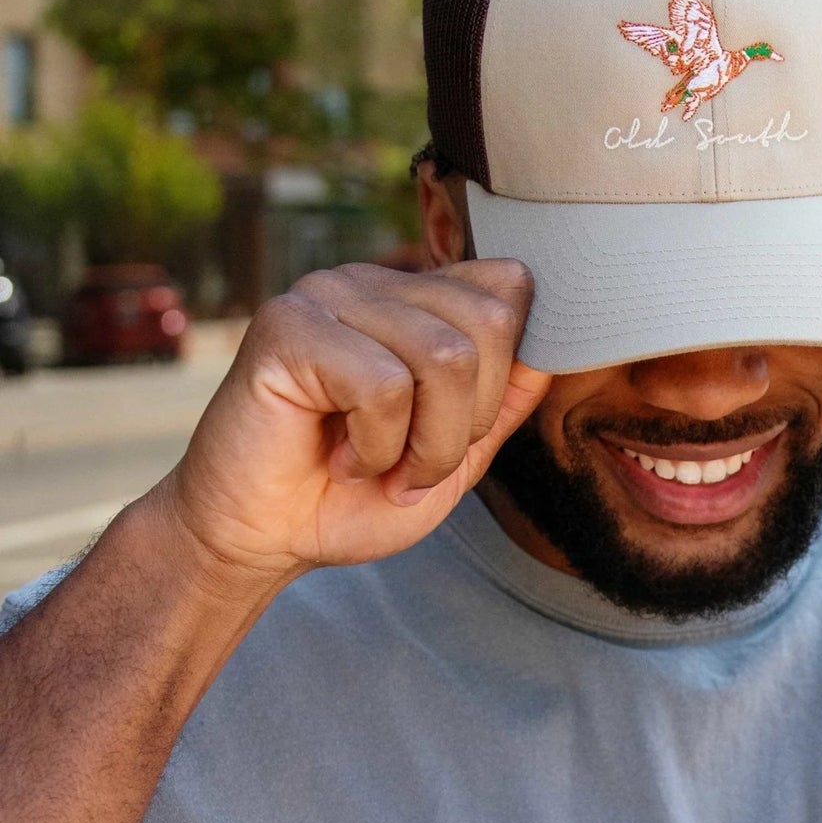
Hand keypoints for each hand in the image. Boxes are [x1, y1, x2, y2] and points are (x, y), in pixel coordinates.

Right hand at [157, 260, 548, 584]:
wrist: (259, 540)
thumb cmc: (352, 497)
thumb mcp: (457, 455)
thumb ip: (506, 400)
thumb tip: (562, 349)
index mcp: (417, 299)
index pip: (510, 286)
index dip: (508, 370)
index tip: (462, 428)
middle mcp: (375, 282)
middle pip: (489, 324)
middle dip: (468, 421)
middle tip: (415, 463)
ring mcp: (329, 294)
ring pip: (444, 358)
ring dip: (425, 444)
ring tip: (378, 465)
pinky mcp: (287, 326)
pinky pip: (383, 385)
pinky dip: (377, 445)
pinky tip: (340, 457)